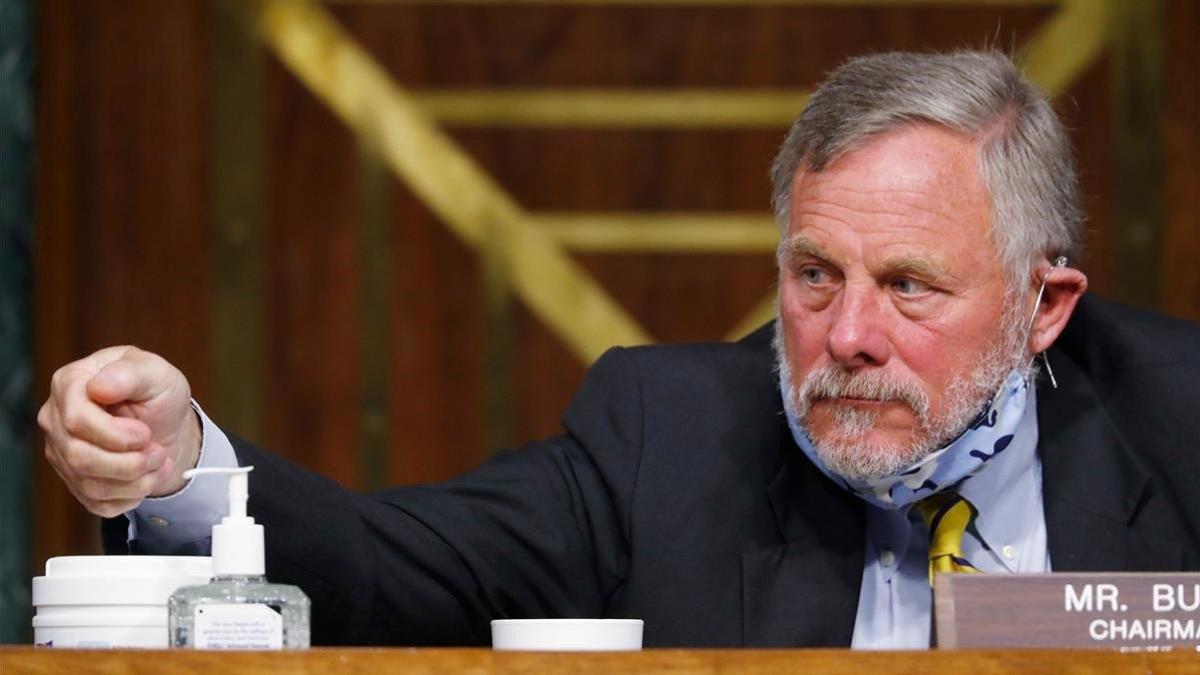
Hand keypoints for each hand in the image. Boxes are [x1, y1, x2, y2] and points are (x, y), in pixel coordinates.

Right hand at [38, 346, 201, 517]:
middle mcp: (56, 419)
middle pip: (80, 457)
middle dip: (130, 462)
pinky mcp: (73, 480)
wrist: (166, 424)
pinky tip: (147, 477)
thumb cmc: (158, 393)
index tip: (146, 433)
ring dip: (136, 481)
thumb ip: (130, 373)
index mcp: (70, 383)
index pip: (76, 420)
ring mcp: (61, 451)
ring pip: (89, 484)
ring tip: (158, 462)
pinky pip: (97, 503)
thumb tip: (98, 388)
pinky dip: (131, 496)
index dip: (117, 434)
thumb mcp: (156, 372)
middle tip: (158, 453)